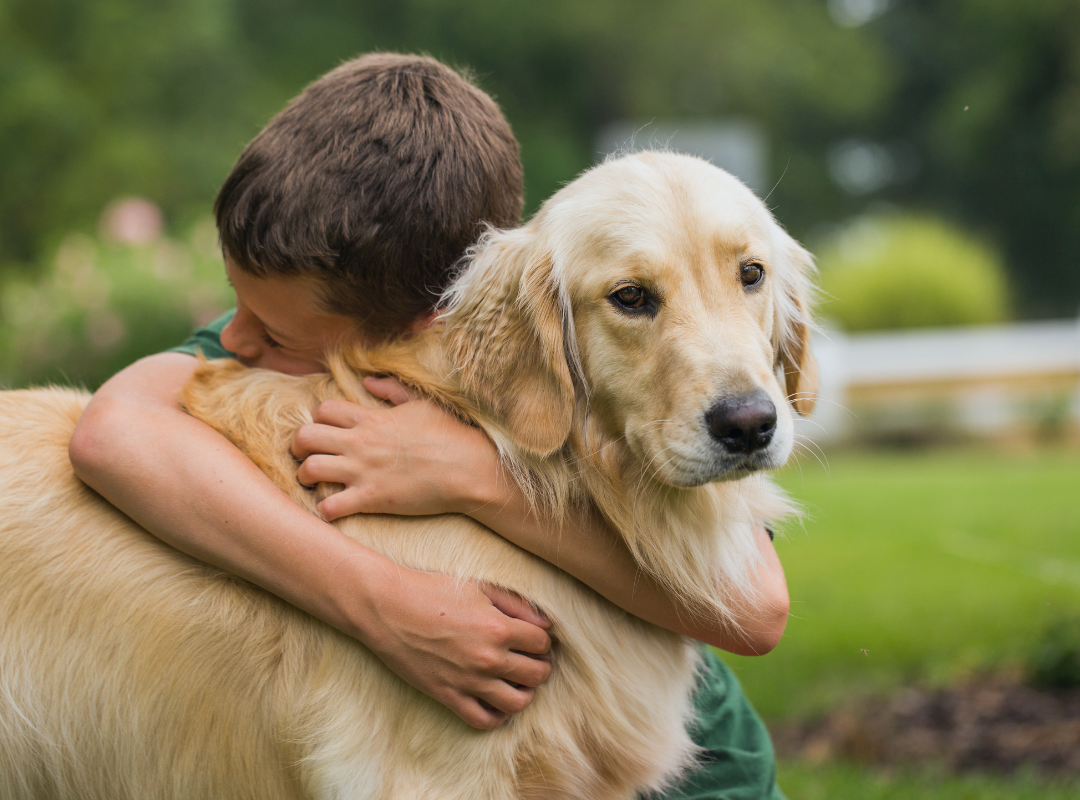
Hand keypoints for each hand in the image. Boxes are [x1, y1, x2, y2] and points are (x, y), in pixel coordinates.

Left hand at [291, 377, 500, 520]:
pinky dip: (325, 510)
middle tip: (305, 456)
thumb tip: (369, 381)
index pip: (323, 410)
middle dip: (298, 447)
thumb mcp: (422, 403)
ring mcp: (363, 471)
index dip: (318, 420)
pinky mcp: (371, 499)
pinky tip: (333, 509)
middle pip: (304, 437)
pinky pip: (330, 506)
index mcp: (371, 418)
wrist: (469, 469)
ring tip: (313, 483)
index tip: (326, 431)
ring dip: (305, 477)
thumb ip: (392, 390)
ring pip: (308, 470)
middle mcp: (360, 442)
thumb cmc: (450, 434)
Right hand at [347, 558, 552, 728]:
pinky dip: (497, 716)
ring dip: (524, 693)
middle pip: (537, 674)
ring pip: (517, 703)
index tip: (532, 638)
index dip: (541, 640)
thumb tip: (546, 624)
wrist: (388, 608)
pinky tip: (496, 702)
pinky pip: (483, 720)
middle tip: (530, 659)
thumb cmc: (433, 591)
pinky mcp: (448, 696)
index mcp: (498, 627)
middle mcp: (488, 658)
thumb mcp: (479, 587)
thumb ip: (517, 604)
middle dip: (539, 666)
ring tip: (517, 682)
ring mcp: (468, 680)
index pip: (542, 643)